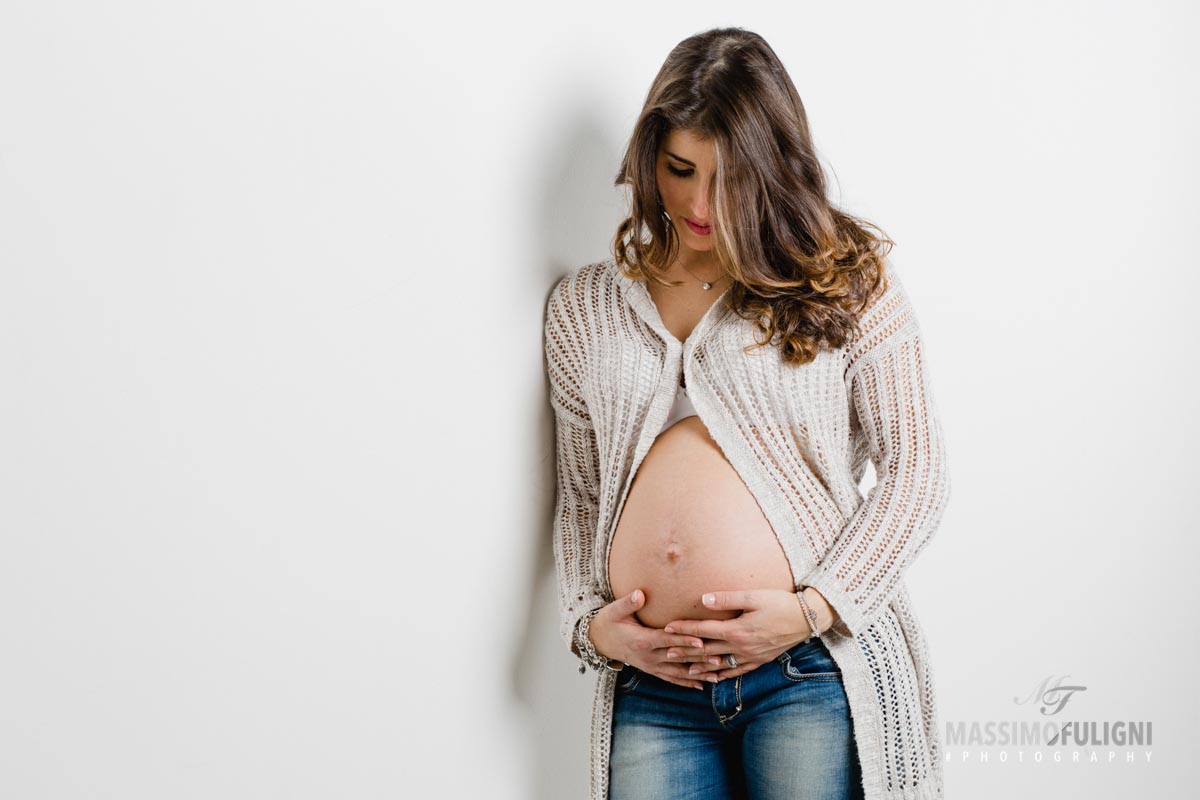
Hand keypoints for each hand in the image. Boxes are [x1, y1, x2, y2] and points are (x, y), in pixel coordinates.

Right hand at [588, 589, 714, 690]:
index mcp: (641, 641)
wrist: (598, 641)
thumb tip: (639, 594)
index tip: (701, 641)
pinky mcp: (652, 669)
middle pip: (678, 658)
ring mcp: (650, 665)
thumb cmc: (608, 622)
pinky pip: (671, 678)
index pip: (667, 641)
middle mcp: (648, 656)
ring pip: (678, 672)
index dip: (684, 641)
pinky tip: (702, 686)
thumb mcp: (614, 610)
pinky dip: (687, 683)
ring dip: (698, 674)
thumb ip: (628, 603)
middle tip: (720, 658)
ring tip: (717, 676)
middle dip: (699, 659)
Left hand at [660, 588, 836, 681]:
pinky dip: (723, 675)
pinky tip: (714, 678)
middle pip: (707, 651)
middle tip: (666, 653)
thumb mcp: (754, 596)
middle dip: (686, 652)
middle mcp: (741, 646)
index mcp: (737, 630)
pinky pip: (737, 671)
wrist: (807, 618)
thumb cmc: (780, 603)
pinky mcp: (760, 660)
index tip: (667, 627)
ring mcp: (751, 656)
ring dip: (701, 667)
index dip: (684, 629)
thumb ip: (727, 598)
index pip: (703, 631)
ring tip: (684, 670)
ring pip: (720, 664)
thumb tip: (703, 600)